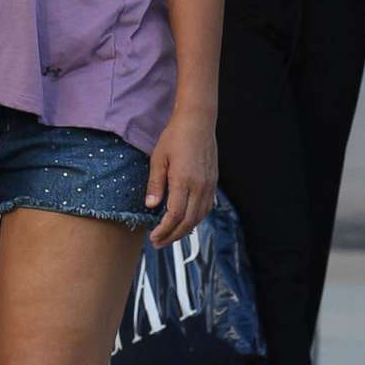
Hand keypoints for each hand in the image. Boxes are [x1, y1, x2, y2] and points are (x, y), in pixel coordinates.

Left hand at [145, 109, 216, 248]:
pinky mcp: (213, 183)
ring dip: (185, 230)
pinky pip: (206, 208)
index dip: (164, 230)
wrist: (198, 122)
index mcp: (184, 180)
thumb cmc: (176, 136)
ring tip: (170, 235)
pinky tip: (186, 221)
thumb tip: (150, 206)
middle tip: (159, 242)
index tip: (154, 236)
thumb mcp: (158, 159)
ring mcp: (209, 185)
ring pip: (199, 217)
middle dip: (173, 236)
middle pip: (188, 221)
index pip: (175, 215)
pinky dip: (195, 219)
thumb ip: (155, 184)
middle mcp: (200, 186)